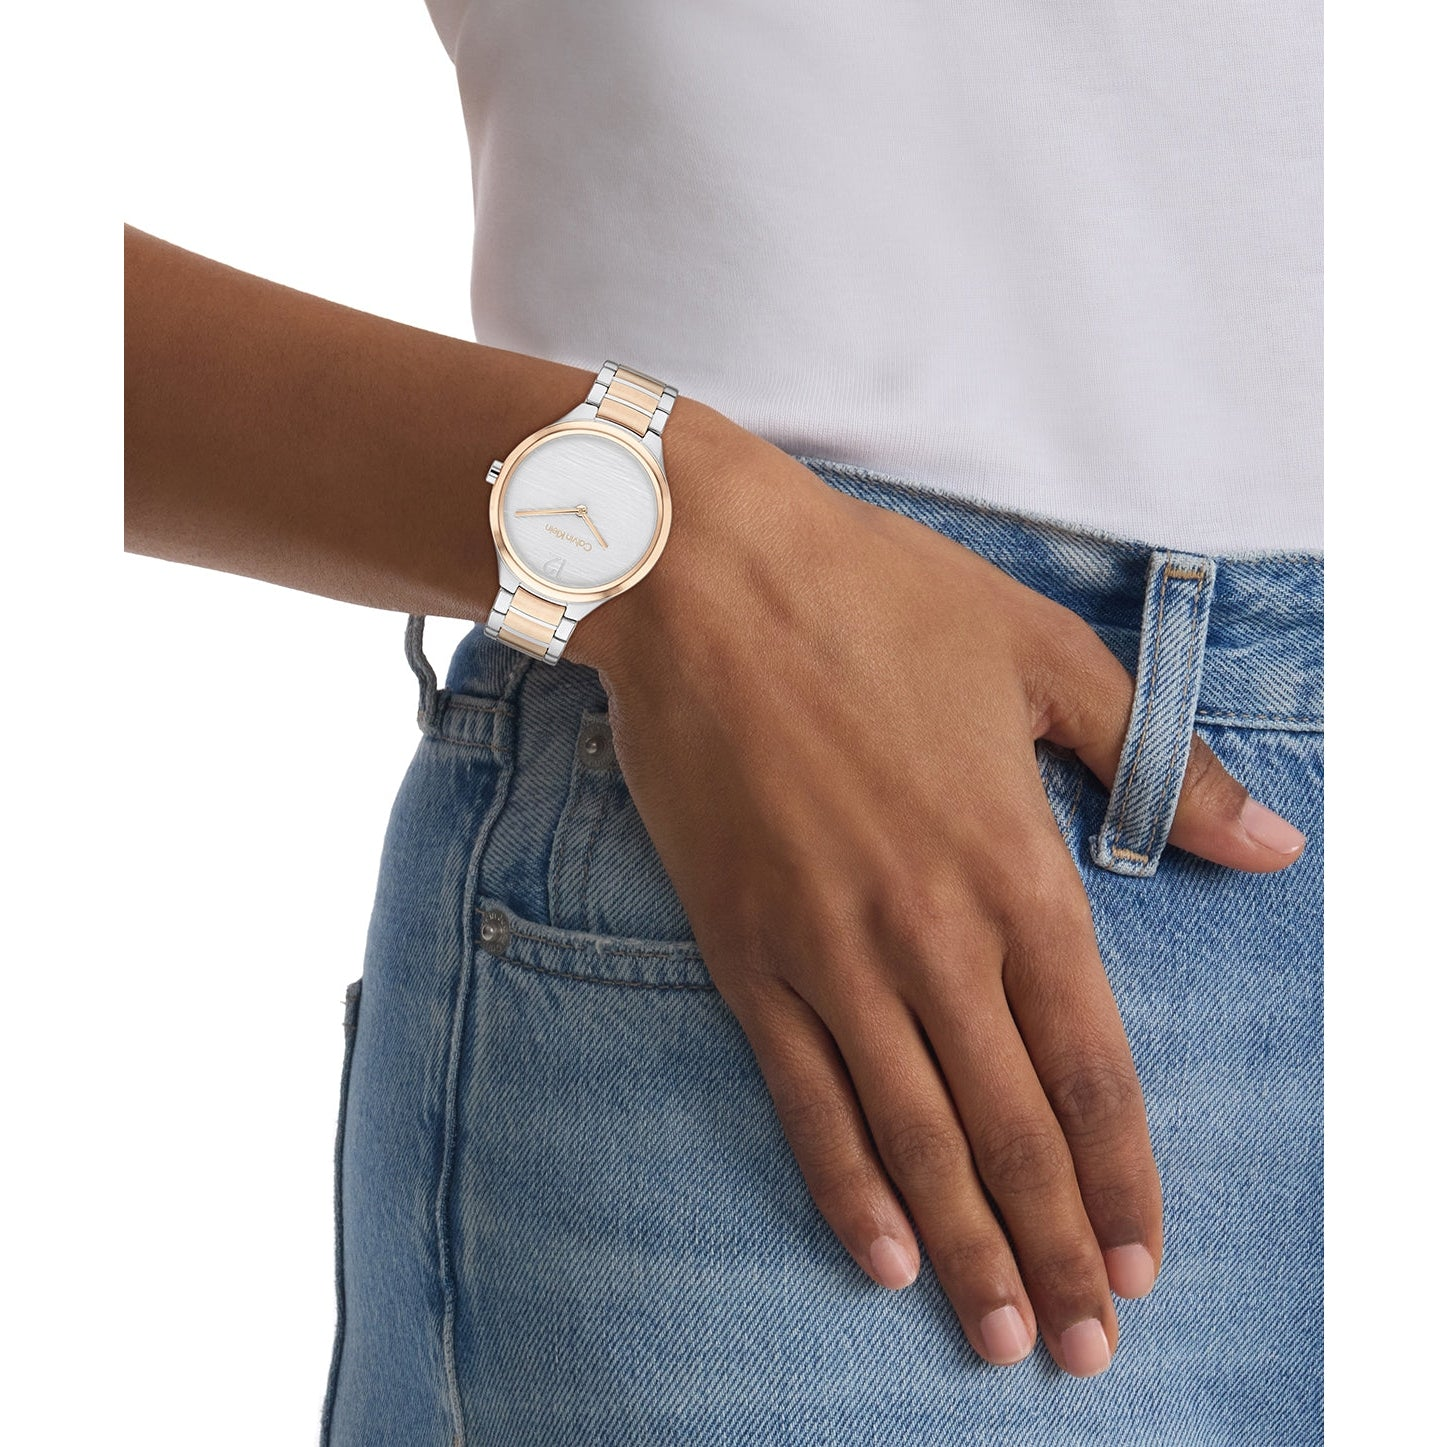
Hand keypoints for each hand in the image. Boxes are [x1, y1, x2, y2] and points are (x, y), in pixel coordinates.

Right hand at [570, 402, 1305, 1376]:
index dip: (1121, 1173)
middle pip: (1011, 1126)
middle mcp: (931, 932)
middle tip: (1082, 1348)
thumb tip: (1273, 841)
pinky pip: (802, 1094)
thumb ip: (1161, 760)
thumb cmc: (877, 599)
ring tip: (1000, 1338)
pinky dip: (845, 1182)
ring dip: (965, 1245)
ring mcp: (830, 951)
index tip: (1141, 1260)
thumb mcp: (1042, 656)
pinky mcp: (744, 949)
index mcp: (1016, 863)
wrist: (706, 580)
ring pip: (914, 1133)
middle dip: (1054, 1248)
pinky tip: (881, 1253)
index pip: (1089, 1060)